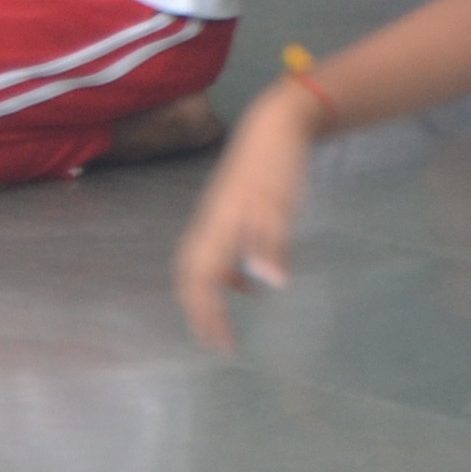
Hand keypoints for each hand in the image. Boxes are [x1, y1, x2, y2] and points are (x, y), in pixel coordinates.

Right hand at [172, 99, 319, 353]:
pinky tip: (247, 288)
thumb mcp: (281, 204)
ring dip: (207, 298)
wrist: (274, 126)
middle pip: (190, 277)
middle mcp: (209, 225)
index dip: (208, 314)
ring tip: (224, 326)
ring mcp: (215, 218)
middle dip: (199, 313)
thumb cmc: (279, 164)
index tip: (223, 345)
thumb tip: (268, 284)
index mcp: (218, 226)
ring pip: (198, 266)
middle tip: (217, 344)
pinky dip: (223, 279)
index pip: (201, 280)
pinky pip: (213, 255)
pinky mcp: (226, 213)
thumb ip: (272, 243)